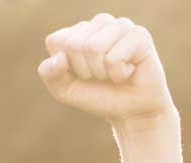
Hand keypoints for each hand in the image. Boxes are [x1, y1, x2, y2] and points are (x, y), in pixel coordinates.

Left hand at [38, 14, 172, 124]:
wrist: (129, 111)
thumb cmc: (97, 96)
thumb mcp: (64, 90)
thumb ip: (50, 74)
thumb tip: (60, 57)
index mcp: (78, 31)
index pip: (55, 40)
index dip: (64, 67)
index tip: (80, 74)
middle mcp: (99, 23)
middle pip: (74, 44)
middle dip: (84, 70)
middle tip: (100, 75)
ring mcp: (120, 26)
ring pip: (93, 47)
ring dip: (101, 72)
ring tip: (113, 72)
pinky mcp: (139, 35)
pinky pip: (114, 58)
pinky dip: (118, 74)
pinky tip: (128, 71)